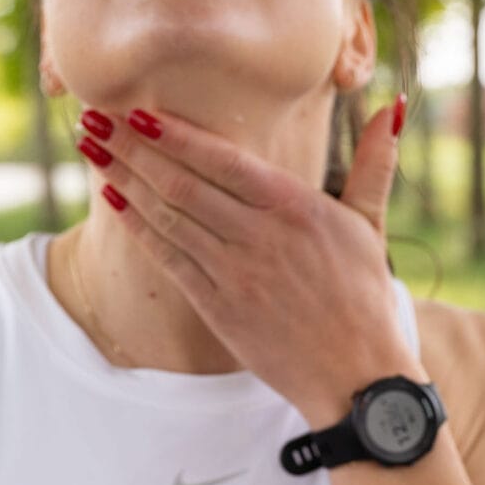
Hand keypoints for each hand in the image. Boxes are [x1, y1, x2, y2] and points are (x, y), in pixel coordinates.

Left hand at [78, 98, 416, 423]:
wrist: (356, 376)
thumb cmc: (365, 299)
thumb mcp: (370, 226)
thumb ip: (374, 164)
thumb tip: (391, 108)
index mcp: (296, 207)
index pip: (223, 159)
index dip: (175, 134)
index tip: (138, 110)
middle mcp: (260, 236)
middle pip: (183, 183)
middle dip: (132, 148)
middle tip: (93, 121)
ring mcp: (236, 273)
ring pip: (169, 217)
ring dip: (125, 182)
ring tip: (92, 152)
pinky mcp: (220, 308)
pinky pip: (170, 261)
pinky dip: (140, 230)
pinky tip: (114, 205)